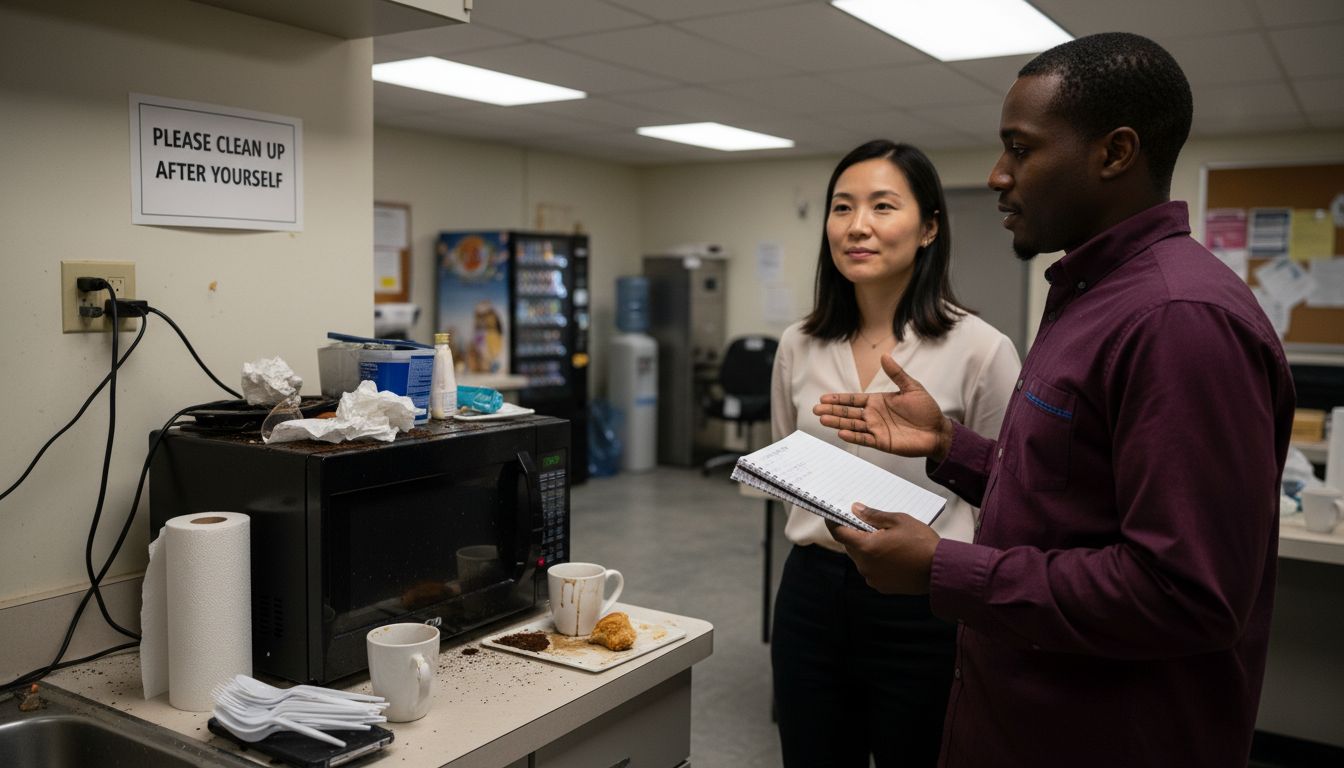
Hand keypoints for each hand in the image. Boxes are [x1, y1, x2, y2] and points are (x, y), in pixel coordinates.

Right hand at [812, 355, 952, 460]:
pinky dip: (852, 436)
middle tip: (816, 410)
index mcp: (877, 401)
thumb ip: (896, 374)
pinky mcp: (882, 442)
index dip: (839, 399)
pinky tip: (841, 432)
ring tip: (823, 419)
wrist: (938, 431)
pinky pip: (864, 438)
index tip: (824, 398)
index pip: (853, 399)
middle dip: (832, 410)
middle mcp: (873, 415)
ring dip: (837, 422)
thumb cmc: (926, 409)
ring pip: (852, 425)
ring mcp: (876, 429)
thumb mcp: (912, 387)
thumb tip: (884, 356)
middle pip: (848, 412)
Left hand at [827, 503, 938, 594]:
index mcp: (866, 547)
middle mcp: (865, 566)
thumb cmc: (921, 543)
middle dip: (856, 534)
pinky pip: (872, 570)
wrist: (940, 570)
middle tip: (868, 524)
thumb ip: (873, 516)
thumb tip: (856, 510)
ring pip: (861, 559)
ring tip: (885, 540)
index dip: (834, 523)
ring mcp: (873, 578)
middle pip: (850, 547)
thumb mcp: (898, 521)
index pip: (839, 534)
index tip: (832, 515)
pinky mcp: (882, 587)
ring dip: (867, 549)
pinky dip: (876, 561)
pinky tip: (891, 555)